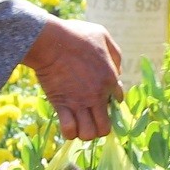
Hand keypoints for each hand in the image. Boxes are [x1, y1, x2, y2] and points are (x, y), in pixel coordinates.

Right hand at [21, 17, 121, 140]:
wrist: (51, 41)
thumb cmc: (75, 35)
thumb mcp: (102, 35)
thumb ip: (114, 53)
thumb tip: (118, 69)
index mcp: (110, 79)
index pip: (118, 100)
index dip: (110, 100)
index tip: (100, 96)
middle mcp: (97, 96)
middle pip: (105, 128)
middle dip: (100, 127)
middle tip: (91, 117)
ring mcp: (79, 103)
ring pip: (89, 134)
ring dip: (85, 132)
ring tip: (79, 123)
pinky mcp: (62, 106)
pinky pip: (69, 131)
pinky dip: (69, 132)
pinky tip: (67, 124)